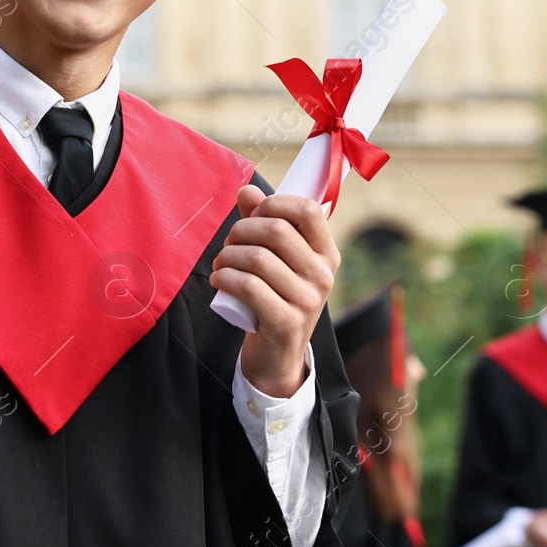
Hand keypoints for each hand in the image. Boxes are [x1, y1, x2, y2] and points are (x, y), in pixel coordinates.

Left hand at [211, 186, 338, 397]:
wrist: (278, 355)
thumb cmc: (275, 297)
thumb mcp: (276, 260)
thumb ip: (263, 223)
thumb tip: (246, 191)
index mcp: (327, 254)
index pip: (308, 210)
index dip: (274, 203)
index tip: (254, 213)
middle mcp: (323, 275)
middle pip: (276, 231)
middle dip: (241, 230)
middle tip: (229, 243)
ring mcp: (308, 300)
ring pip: (257, 258)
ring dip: (228, 256)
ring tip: (220, 265)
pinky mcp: (285, 322)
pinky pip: (248, 286)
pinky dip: (225, 277)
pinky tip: (219, 280)